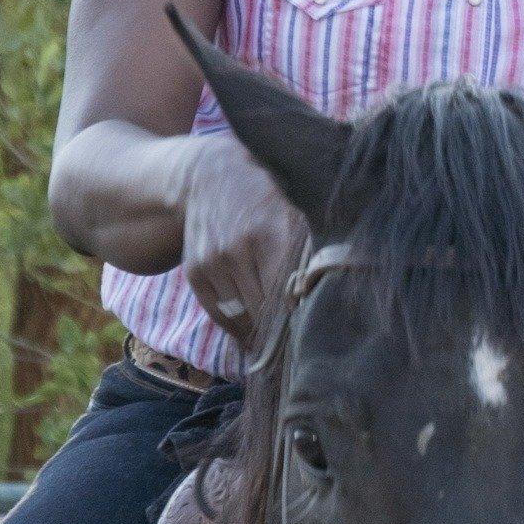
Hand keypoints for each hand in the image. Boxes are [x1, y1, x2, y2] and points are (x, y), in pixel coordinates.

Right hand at [176, 132, 310, 349]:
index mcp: (271, 233)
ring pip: (240, 315)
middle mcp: (238, 249)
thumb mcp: (295, 212)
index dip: (301, 318)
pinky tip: (251, 335)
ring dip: (259, 334)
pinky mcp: (195, 270)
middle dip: (282, 331)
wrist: (211, 176)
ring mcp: (213, 260)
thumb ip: (310, 250)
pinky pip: (217, 313)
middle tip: (299, 347)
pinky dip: (235, 327)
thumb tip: (327, 291)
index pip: (288, 293)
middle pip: (264, 309)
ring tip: (277, 347)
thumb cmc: (267, 196)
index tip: (313, 331)